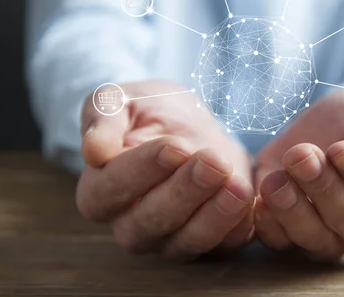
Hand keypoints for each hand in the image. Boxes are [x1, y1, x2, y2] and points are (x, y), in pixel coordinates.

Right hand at [75, 80, 254, 258]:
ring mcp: (170, 238)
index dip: (143, 170)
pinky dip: (238, 225)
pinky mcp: (210, 239)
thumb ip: (103, 117)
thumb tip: (94, 151)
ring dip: (214, 216)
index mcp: (99, 192)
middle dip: (184, 192)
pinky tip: (249, 198)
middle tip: (212, 162)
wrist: (188, 123)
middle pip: (150, 222)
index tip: (174, 146)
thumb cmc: (147, 111)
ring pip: (187, 241)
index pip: (110, 191)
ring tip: (237, 186)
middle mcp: (130, 224)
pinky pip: (223, 244)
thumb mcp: (120, 100)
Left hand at [253, 91, 343, 260]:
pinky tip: (259, 200)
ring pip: (316, 238)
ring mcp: (330, 238)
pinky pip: (282, 242)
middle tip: (302, 156)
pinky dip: (269, 225)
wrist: (323, 125)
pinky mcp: (293, 236)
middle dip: (324, 187)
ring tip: (276, 180)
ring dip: (293, 208)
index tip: (341, 150)